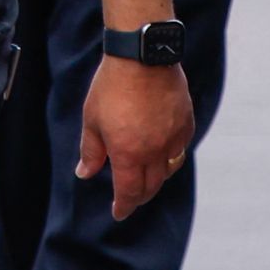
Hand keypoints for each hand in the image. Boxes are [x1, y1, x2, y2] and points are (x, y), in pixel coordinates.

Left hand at [77, 56, 195, 218]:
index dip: (123, 206)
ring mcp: (173, 137)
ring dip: (157, 179)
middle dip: (139, 197)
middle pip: (151, 186)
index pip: (128, 192)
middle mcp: (154, 151)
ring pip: (169, 170)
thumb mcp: (92, 120)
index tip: (118, 213)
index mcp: (128, 153)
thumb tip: (85, 173)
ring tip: (148, 178)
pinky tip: (163, 152)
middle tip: (130, 199)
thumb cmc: (112, 86)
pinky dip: (171, 156)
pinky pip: (180, 148)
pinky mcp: (185, 122)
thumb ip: (91, 151)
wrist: (142, 56)